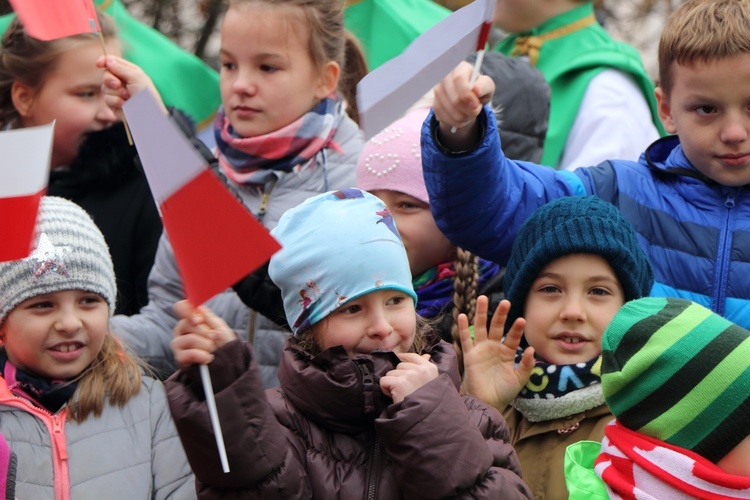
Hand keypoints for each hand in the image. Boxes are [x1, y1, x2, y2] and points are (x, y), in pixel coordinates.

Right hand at [97, 55, 164, 110]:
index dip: (104, 61)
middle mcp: (123, 81)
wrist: (148, 115)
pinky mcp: (114, 104)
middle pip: (105, 74)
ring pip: (104, 88)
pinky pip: (107, 99)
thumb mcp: (136, 77)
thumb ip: (121, 68)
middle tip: (118, 84)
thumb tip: (108, 60)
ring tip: (128, 97)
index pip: (113, 62)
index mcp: (129, 71)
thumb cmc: (146, 95)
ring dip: (116, 92)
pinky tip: (125, 105)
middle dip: (109, 79)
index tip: (99, 64)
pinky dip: (115, 101)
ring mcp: (117, 93)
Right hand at [171, 300, 236, 367]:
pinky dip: (202, 356)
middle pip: (186, 323)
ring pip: (189, 339)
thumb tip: (198, 309)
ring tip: (212, 349)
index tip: (199, 320)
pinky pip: (188, 354)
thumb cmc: (222, 341)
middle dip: (205, 332)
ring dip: (206, 345)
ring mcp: (178, 343)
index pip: (180, 307)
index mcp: (190, 319)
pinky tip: (208, 358)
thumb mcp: (219, 326)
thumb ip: (208, 317)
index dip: (188, 311)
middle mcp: (181, 330)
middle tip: (214, 338)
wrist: (226, 361)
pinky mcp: (179, 357)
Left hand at [380, 353, 437, 403]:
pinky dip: (385, 389)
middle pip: (399, 366)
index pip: (413, 356)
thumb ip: (426, 369)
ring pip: (391, 373)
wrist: (426, 421)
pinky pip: (384, 381)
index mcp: (431, 369)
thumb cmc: (429, 404)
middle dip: (398, 376)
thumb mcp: (432, 384)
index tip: (399, 359)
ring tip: (401, 395)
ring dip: (392, 384)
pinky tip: (393, 396)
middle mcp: (420, 370)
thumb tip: (426, 355)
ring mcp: (410, 376)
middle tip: (405, 390)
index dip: (404, 358)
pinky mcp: (399, 384)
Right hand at [432, 61, 494, 149]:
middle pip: (455, 99)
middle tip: (476, 110)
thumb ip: (484, 86)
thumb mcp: (487, 86)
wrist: (469, 98)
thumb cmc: (479, 89)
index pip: (458, 79)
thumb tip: (476, 90)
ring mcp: (437, 91)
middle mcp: (445, 77)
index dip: (467, 95)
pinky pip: (445, 118)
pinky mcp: (435, 104)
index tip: (476, 105)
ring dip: (464, 117)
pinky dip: (457, 122)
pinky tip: (462, 117)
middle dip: (469, 110)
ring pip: (451, 111)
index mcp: (459, 68)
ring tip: (470, 113)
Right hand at [458, 296, 534, 410]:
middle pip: (497, 326)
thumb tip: (531, 349)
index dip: (516, 329)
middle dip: (501, 314)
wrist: (488, 403)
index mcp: (507, 352)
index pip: (512, 337)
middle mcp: (494, 347)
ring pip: (481, 327)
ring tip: (483, 298)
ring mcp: (481, 350)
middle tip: (506, 302)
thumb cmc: (504, 392)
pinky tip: (463, 315)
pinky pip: (466, 339)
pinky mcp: (470, 355)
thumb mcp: (519, 379)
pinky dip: (463, 328)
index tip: (522, 320)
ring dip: (482, 313)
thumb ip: (527, 365)